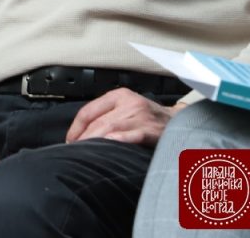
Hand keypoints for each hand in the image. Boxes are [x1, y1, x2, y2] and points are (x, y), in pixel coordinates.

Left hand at [65, 87, 179, 144]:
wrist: (180, 121)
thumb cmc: (148, 118)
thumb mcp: (126, 108)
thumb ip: (106, 115)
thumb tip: (80, 133)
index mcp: (118, 96)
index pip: (88, 111)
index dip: (76, 128)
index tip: (69, 141)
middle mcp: (129, 103)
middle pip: (98, 122)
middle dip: (83, 138)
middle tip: (75, 151)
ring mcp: (141, 116)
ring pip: (110, 128)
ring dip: (95, 141)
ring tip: (85, 153)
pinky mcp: (152, 129)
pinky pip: (133, 135)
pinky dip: (120, 139)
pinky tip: (110, 144)